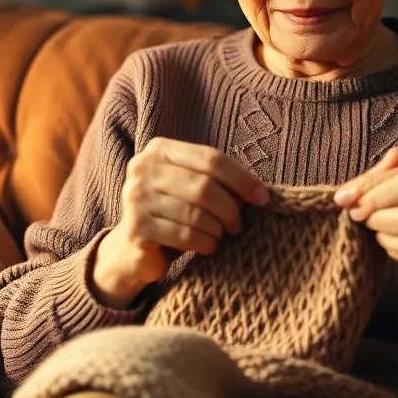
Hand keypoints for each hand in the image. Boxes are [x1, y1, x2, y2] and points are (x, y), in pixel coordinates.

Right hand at [93, 137, 270, 308]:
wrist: (134, 247)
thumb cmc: (173, 212)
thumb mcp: (192, 187)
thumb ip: (217, 180)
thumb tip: (258, 191)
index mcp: (159, 149)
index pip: (210, 158)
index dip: (241, 178)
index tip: (263, 198)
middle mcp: (142, 168)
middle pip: (203, 186)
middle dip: (229, 209)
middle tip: (237, 224)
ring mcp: (135, 198)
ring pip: (195, 214)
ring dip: (216, 229)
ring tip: (218, 234)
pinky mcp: (136, 228)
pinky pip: (185, 235)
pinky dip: (205, 243)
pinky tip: (206, 245)